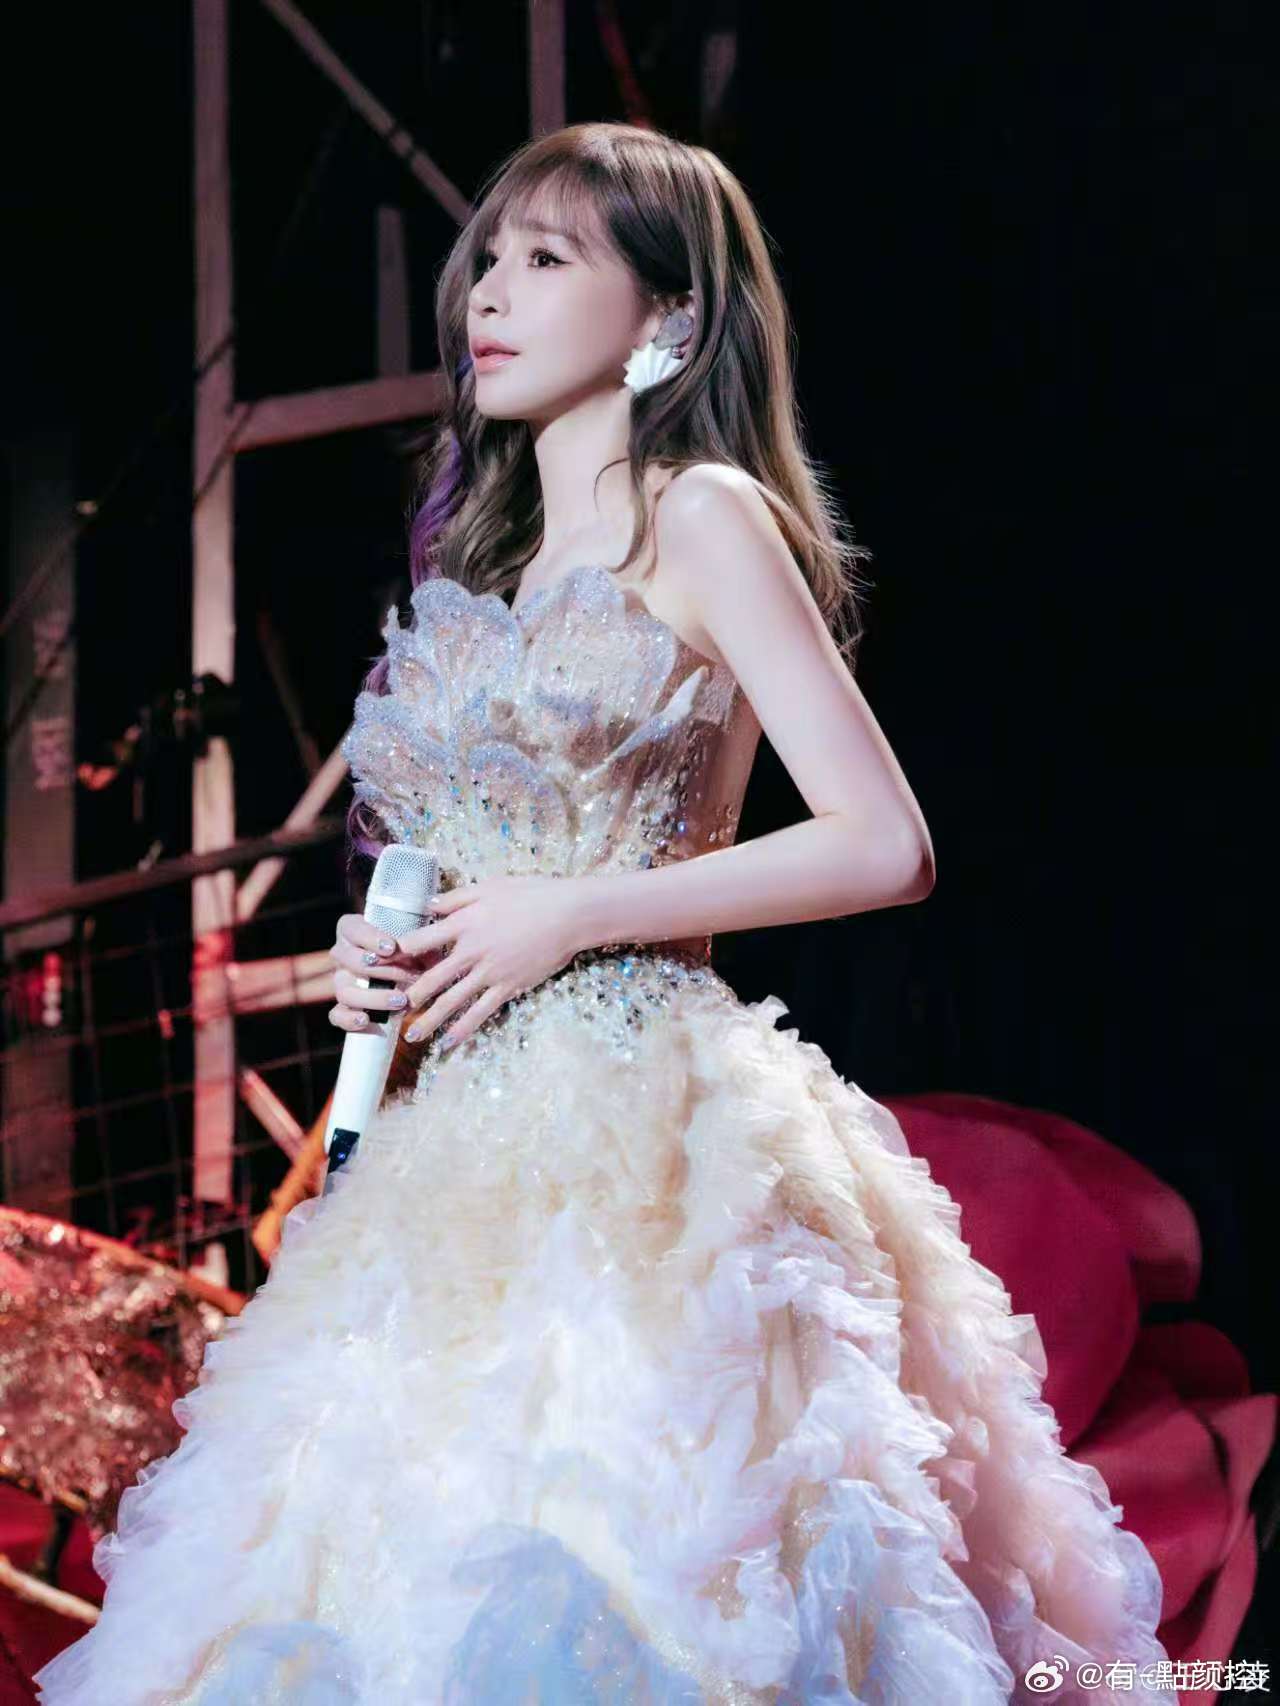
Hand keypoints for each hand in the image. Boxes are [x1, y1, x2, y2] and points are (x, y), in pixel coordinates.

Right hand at [327, 910, 446, 1033]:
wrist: (406, 975)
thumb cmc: (411, 951)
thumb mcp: (417, 944)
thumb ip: (423, 946)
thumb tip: (434, 958)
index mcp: (352, 931)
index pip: (353, 929)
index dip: (370, 938)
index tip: (392, 947)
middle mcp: (342, 954)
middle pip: (349, 960)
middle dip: (381, 970)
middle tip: (408, 976)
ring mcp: (340, 982)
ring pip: (344, 991)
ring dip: (374, 997)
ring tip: (400, 1001)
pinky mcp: (343, 1006)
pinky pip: (336, 1015)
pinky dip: (349, 1019)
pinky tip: (366, 1020)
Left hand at [395, 874, 586, 1049]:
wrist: (569, 915)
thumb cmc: (532, 894)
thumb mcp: (490, 887)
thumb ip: (455, 898)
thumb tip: (427, 906)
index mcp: (464, 923)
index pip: (420, 940)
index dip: (397, 951)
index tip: (379, 961)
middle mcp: (472, 950)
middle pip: (431, 977)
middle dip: (407, 994)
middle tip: (387, 1006)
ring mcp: (490, 972)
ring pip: (452, 1001)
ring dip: (429, 1020)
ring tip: (410, 1036)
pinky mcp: (509, 987)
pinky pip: (481, 1012)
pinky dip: (463, 1029)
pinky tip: (448, 1042)